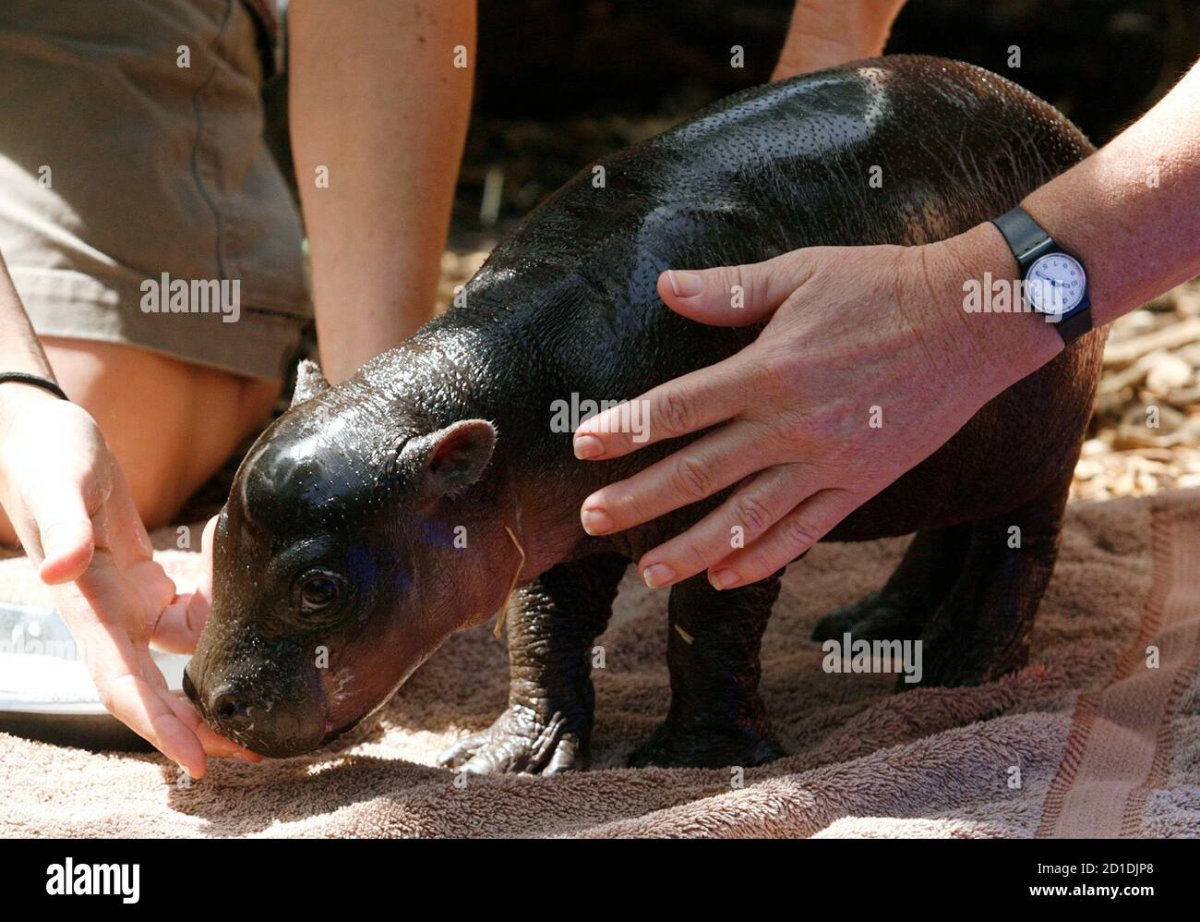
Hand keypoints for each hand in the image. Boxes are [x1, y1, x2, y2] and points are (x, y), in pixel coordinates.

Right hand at [0, 388, 257, 776]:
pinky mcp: (143, 581)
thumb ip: (63, 528)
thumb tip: (60, 570)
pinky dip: (216, 616)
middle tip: (252, 750)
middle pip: (155, 690)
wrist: (40, 436)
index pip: (123, 684)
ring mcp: (127, 601)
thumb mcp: (58, 486)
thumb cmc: (46, 458)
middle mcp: (109, 616)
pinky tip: (243, 606)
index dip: (158, 727)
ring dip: (214, 679)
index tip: (196, 761)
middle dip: (197, 726)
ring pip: (178, 656)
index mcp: (90, 607)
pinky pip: (186, 616)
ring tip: (263, 698)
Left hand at [572, 228, 1055, 590]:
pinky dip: (761, 559)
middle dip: (638, 501)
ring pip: (746, 519)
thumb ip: (730, 290)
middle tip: (589, 523)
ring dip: (691, 549)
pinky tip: (724, 578)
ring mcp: (829, 462)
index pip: (678, 407)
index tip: (584, 446)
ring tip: (647, 572)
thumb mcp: (803, 272)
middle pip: (698, 473)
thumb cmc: (883, 285)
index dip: (626, 428)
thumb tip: (664, 286)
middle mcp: (792, 426)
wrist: (975, 319)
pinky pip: (803, 532)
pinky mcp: (861, 483)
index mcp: (769, 370)